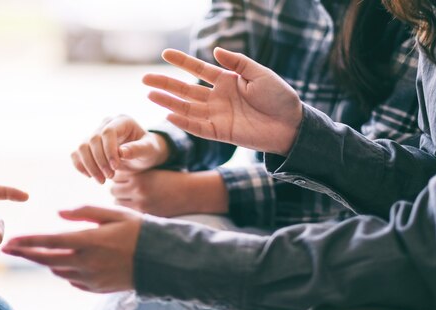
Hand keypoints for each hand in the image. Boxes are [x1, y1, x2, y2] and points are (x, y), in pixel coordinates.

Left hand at [2, 206, 141, 292]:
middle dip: (26, 254)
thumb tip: (58, 213)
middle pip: (46, 260)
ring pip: (58, 270)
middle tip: (9, 250)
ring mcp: (91, 278)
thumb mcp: (113, 213)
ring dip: (46, 261)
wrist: (163, 260)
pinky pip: (72, 279)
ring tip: (38, 252)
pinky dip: (64, 270)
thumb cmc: (139, 230)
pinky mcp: (97, 288)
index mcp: (88, 241)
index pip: (48, 242)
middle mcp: (86, 263)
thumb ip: (84, 211)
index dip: (27, 242)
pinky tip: (65, 262)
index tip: (11, 242)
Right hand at [71, 115, 170, 183]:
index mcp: (123, 121)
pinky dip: (80, 166)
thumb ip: (138, 149)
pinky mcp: (89, 145)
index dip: (109, 150)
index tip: (115, 167)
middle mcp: (107, 124)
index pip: (108, 132)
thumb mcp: (149, 150)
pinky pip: (76, 154)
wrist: (143, 155)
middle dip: (99, 161)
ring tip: (102, 180)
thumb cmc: (149, 151)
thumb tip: (121, 152)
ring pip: (82, 147)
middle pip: (93, 140)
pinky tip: (91, 176)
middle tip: (110, 177)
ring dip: (89, 166)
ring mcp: (95, 133)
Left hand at [111, 169, 227, 216]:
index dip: (119, 177)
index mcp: (139, 174)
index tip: (125, 179)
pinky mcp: (144, 214)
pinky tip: (136, 207)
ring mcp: (140, 203)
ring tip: (131, 200)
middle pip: (113, 189)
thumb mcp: (151, 172)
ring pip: (117, 203)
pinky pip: (126, 212)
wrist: (189, 193)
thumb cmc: (169, 180)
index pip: (116, 175)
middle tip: (126, 191)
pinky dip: (127, 210)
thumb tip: (112, 180)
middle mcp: (138, 188)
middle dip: (118, 190)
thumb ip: (133, 175)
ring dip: (121, 201)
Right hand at [142, 47, 302, 155]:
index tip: (165, 54)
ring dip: (168, 102)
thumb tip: (215, 51)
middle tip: (144, 79)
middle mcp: (217, 98)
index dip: (182, 62)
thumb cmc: (279, 97)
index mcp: (226, 81)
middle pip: (185, 90)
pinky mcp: (220, 133)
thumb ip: (237, 63)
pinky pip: (198, 127)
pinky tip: (169, 115)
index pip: (198, 70)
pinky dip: (184, 122)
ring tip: (149, 95)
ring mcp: (217, 116)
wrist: (291, 124)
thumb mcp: (260, 74)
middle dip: (165, 84)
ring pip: (187, 108)